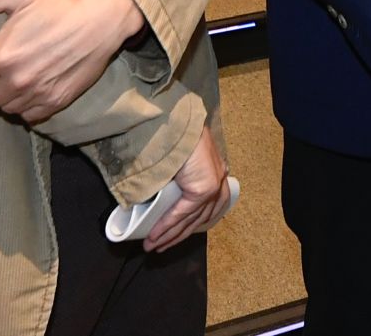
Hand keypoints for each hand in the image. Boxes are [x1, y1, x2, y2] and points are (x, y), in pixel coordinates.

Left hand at [0, 0, 143, 122]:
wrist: (103, 19)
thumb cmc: (61, 4)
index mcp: (2, 55)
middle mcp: (17, 80)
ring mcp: (38, 94)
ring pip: (6, 108)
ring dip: (5, 97)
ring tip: (14, 79)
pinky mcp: (57, 101)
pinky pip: (29, 116)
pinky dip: (26, 107)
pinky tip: (32, 89)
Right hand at [146, 126, 228, 252]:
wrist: (176, 122)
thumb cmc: (174, 135)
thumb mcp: (181, 159)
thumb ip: (179, 178)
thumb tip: (160, 198)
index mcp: (216, 173)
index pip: (206, 209)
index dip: (188, 226)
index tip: (171, 237)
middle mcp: (219, 180)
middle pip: (199, 218)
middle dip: (177, 236)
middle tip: (159, 247)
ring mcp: (214, 185)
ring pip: (190, 220)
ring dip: (168, 235)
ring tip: (151, 246)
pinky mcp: (205, 188)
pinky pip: (183, 213)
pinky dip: (166, 225)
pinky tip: (154, 236)